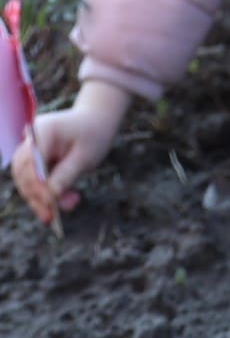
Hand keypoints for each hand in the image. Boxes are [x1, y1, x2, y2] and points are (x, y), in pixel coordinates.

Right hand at [10, 81, 132, 222]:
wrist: (97, 121)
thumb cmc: (94, 134)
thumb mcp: (86, 155)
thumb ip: (67, 173)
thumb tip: (51, 196)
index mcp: (43, 131)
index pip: (32, 160)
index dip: (38, 183)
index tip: (49, 201)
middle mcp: (30, 140)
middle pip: (24, 173)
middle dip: (37, 196)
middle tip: (51, 217)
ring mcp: (30, 151)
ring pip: (26, 181)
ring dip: (40, 200)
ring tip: (57, 215)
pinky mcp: (34, 162)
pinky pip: (33, 182)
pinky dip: (43, 196)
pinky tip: (55, 209)